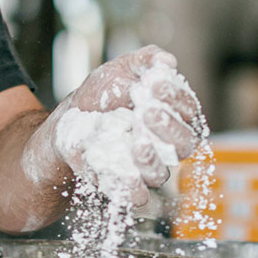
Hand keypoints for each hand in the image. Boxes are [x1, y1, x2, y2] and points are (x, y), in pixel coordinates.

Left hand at [43, 46, 203, 203]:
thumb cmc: (102, 95)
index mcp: (174, 116)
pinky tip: (124, 169)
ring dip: (151, 157)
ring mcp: (147, 168)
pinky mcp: (126, 186)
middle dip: (169, 127)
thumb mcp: (121, 69)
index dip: (176, 98)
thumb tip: (167, 61)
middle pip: (184, 144)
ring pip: (162, 173)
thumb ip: (145, 60)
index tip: (155, 84)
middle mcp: (166, 146)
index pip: (188, 110)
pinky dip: (132, 186)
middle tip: (148, 110)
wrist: (69, 121)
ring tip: (136, 140)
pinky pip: (138, 196)